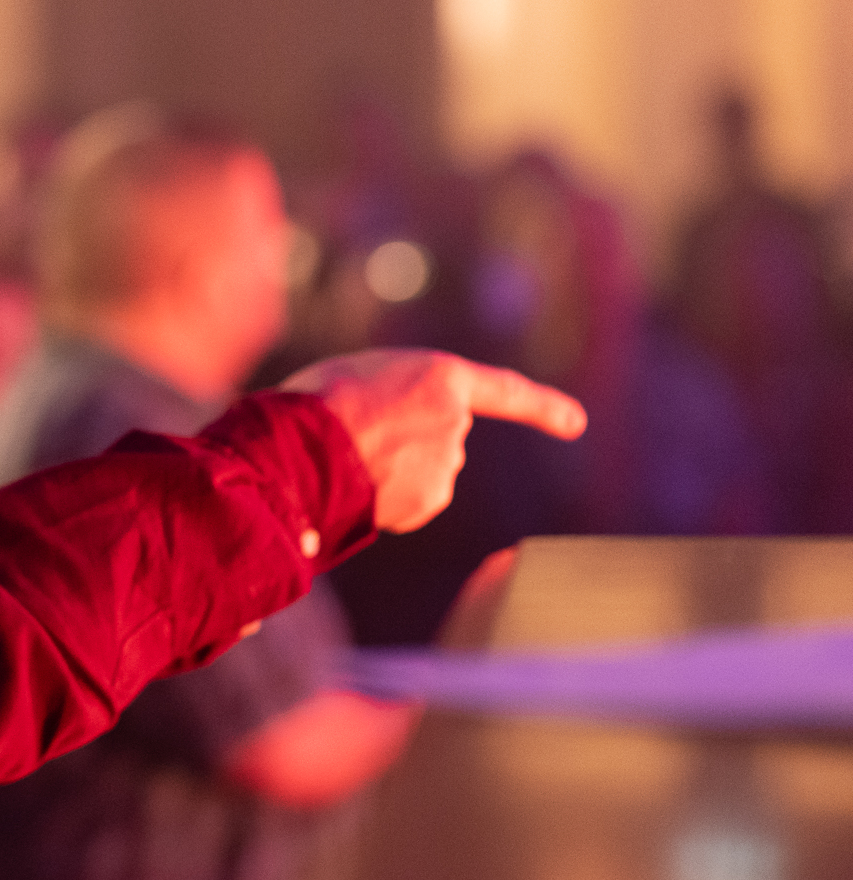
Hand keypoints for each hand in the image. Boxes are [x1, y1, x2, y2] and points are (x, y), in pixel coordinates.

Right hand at [283, 349, 585, 532]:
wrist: (302, 448)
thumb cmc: (317, 405)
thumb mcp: (362, 378)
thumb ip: (399, 398)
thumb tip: (396, 443)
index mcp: (441, 378)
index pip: (505, 393)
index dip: (542, 407)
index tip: (577, 423)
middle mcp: (456, 422)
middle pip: (440, 438)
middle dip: (408, 442)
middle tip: (357, 436)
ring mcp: (446, 464)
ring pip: (425, 473)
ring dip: (394, 472)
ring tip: (350, 460)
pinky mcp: (430, 499)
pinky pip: (411, 501)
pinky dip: (389, 499)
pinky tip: (359, 485)